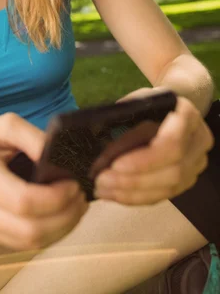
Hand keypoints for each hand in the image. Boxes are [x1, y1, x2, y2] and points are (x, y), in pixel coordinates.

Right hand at [0, 112, 87, 250]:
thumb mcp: (6, 125)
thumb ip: (34, 138)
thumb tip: (62, 158)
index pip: (24, 202)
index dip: (56, 198)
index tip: (74, 184)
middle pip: (30, 231)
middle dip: (65, 217)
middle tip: (81, 197)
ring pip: (29, 244)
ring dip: (61, 228)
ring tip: (75, 206)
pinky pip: (22, 246)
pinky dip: (47, 234)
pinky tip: (57, 215)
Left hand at [93, 87, 214, 204]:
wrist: (170, 111)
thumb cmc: (150, 103)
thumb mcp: (136, 102)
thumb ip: (124, 119)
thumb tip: (101, 142)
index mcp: (187, 115)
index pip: (172, 143)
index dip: (145, 159)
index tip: (115, 164)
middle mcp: (199, 141)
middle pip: (172, 171)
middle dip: (133, 180)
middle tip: (101, 180)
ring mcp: (196, 164)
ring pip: (168, 188)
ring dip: (132, 192)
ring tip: (102, 189)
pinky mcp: (187, 181)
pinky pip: (163, 195)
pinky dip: (136, 197)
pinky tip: (114, 194)